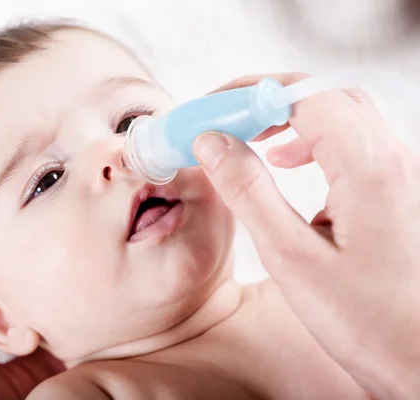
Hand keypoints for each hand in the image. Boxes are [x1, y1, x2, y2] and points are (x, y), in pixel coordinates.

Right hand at [192, 73, 419, 399]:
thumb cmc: (370, 324)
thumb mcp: (292, 259)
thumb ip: (249, 193)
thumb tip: (214, 144)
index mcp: (370, 170)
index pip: (304, 97)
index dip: (250, 95)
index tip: (210, 112)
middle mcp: (394, 161)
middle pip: (325, 96)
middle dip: (268, 100)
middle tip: (224, 119)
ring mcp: (401, 175)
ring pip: (341, 116)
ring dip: (290, 118)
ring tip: (249, 138)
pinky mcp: (397, 192)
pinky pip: (353, 143)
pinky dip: (312, 141)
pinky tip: (288, 165)